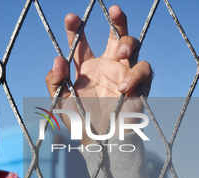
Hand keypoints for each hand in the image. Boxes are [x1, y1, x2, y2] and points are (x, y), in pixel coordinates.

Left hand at [45, 5, 151, 143]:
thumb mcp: (60, 102)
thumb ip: (54, 81)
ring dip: (128, 43)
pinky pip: (143, 69)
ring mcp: (124, 73)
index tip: (71, 18)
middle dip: (116, 19)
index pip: (81, 43)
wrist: (102, 141)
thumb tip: (58, 58)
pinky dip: (135, 74)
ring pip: (132, 45)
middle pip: (115, 34)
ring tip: (120, 53)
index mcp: (86, 68)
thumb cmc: (80, 122)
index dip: (75, 29)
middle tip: (114, 9)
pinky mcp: (140, 85)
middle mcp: (106, 66)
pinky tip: (123, 87)